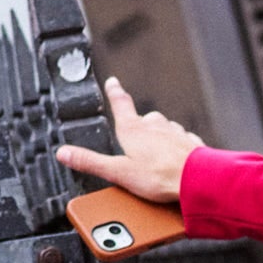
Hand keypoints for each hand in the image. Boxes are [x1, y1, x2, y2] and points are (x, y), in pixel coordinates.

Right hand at [55, 80, 202, 207]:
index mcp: (133, 129)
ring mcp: (175, 132)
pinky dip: (177, 148)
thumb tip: (64, 153)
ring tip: (157, 157)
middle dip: (139, 128)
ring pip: (164, 129)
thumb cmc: (160, 176)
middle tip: (135, 144)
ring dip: (159, 138)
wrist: (198, 179)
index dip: (115, 92)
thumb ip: (91, 162)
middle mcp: (155, 125)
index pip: (120, 103)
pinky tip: (177, 161)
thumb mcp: (118, 172)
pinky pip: (181, 141)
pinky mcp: (191, 142)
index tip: (113, 82)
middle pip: (144, 120)